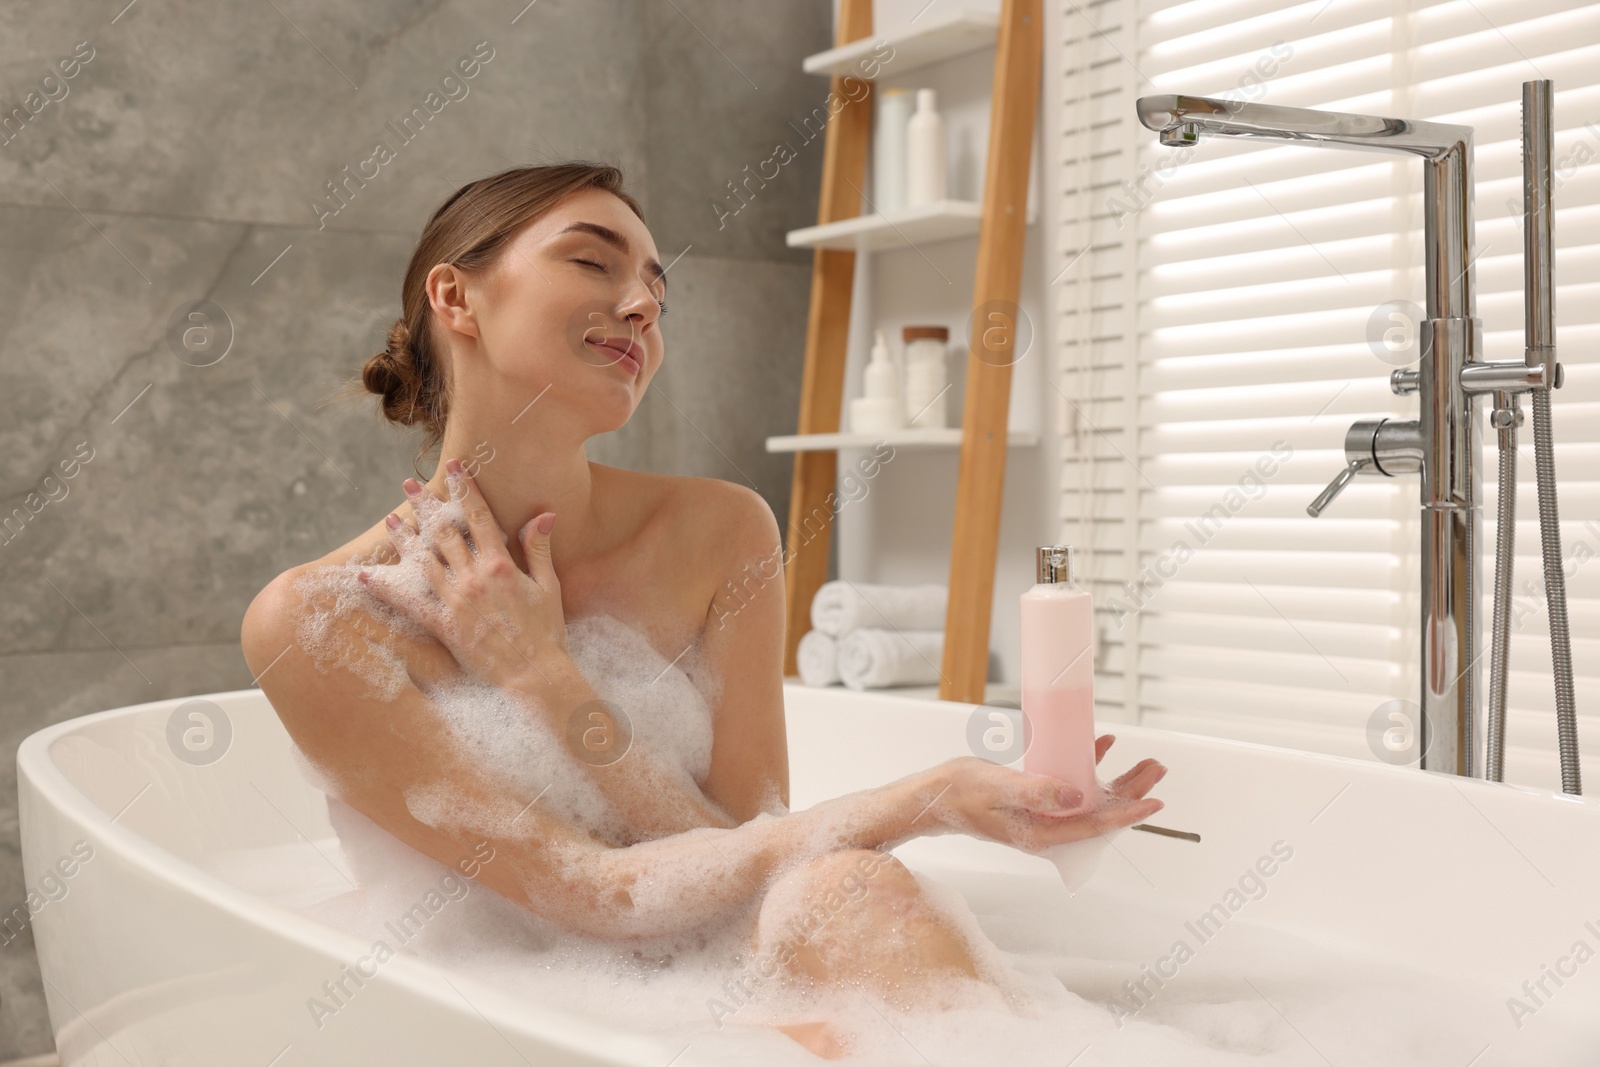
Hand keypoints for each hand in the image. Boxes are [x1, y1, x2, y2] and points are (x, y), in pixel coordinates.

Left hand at [357, 458, 568, 691]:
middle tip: (408, 485)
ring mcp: (455, 601)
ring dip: (404, 537)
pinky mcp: (443, 625)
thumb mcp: (549, 586)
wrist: (535, 675)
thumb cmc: (547, 632)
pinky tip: (366, 575)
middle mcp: (473, 578)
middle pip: (444, 532)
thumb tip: (542, 514)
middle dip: (425, 505)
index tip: (455, 468)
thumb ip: (539, 549)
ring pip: (422, 560)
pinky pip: (409, 603)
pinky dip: (386, 588)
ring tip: (390, 517)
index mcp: (500, 565)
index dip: (465, 490)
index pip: (479, 517)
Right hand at [923, 735, 1165, 853]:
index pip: (1094, 824)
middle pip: (1100, 812)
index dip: (1128, 813)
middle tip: (1157, 768)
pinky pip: (1071, 786)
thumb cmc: (959, 792)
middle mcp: (1047, 828)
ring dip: (1118, 781)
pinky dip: (1089, 767)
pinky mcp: (1036, 801)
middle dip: (1132, 792)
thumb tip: (1079, 796)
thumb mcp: (998, 787)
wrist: (932, 796)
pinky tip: (1102, 746)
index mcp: (1041, 833)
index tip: (1155, 802)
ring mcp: (1042, 815)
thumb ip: (1037, 792)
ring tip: (1144, 762)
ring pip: (1091, 799)